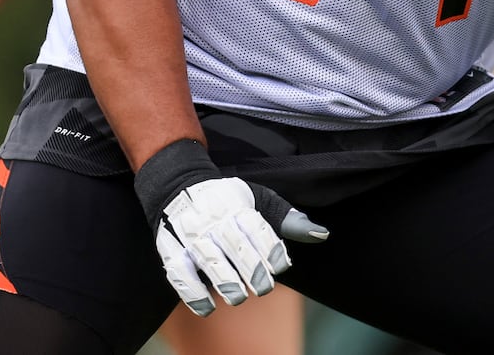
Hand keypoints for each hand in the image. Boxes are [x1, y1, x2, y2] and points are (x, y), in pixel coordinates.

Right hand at [135, 139, 328, 316]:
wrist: (178, 187)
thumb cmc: (228, 199)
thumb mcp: (260, 199)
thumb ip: (289, 219)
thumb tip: (321, 235)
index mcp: (238, 206)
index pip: (256, 227)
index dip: (270, 248)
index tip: (281, 266)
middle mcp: (214, 220)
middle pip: (234, 245)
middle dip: (251, 268)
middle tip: (264, 288)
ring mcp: (191, 235)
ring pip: (209, 259)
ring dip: (224, 281)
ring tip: (239, 297)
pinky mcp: (172, 250)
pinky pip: (179, 273)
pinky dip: (192, 292)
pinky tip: (207, 307)